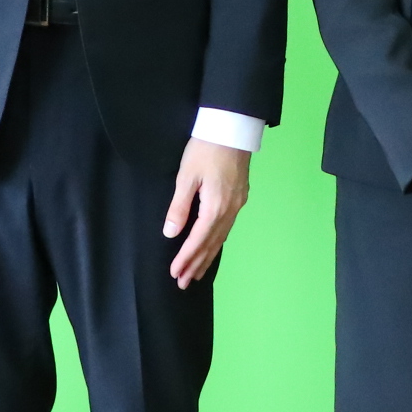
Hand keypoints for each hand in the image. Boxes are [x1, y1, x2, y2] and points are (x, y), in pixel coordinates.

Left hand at [164, 138, 252, 287]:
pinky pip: (227, 228)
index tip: (175, 274)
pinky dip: (217, 242)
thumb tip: (171, 234)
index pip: (198, 240)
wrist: (233, 127)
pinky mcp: (240, 197)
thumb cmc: (205, 149)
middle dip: (197, 265)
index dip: (186, 259)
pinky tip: (212, 247)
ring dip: (208, 257)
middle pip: (211, 244)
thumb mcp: (186, 176)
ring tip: (197, 273)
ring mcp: (237, 205)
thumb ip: (178, 207)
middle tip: (184, 283)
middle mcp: (229, 211)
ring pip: (221, 238)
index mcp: (215, 207)